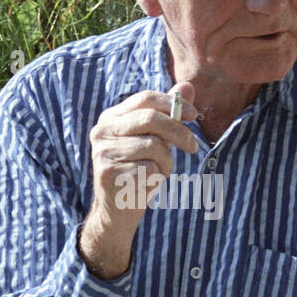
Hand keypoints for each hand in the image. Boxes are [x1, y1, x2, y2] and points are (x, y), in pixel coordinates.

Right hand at [87, 82, 199, 241]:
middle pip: (151, 119)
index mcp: (111, 117)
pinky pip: (149, 168)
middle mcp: (102, 131)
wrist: (117, 210)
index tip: (193, 115)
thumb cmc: (139, 169)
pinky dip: (157, 177)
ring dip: (165, 162)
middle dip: (178, 132)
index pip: (145, 99)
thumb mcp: (155, 138)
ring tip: (158, 171)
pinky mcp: (108, 173)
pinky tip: (147, 183)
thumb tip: (187, 86)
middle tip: (193, 146)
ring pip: (154, 146)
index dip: (173, 104)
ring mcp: (103, 152)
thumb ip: (168, 113)